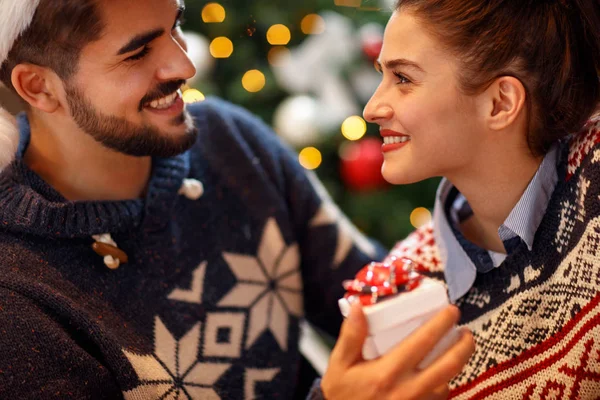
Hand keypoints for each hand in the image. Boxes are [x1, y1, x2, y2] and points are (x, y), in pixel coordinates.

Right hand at [321, 304, 474, 399]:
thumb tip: (358, 307)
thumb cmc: (342, 395)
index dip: (441, 324)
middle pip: (449, 364)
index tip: (451, 310)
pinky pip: (441, 397)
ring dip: (458, 363)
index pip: (423, 342)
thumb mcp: (340, 365)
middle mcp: (409, 389)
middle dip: (464, 344)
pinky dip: (446, 382)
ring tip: (460, 347)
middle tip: (466, 330)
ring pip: (449, 381)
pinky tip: (442, 373)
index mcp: (389, 372)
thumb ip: (351, 336)